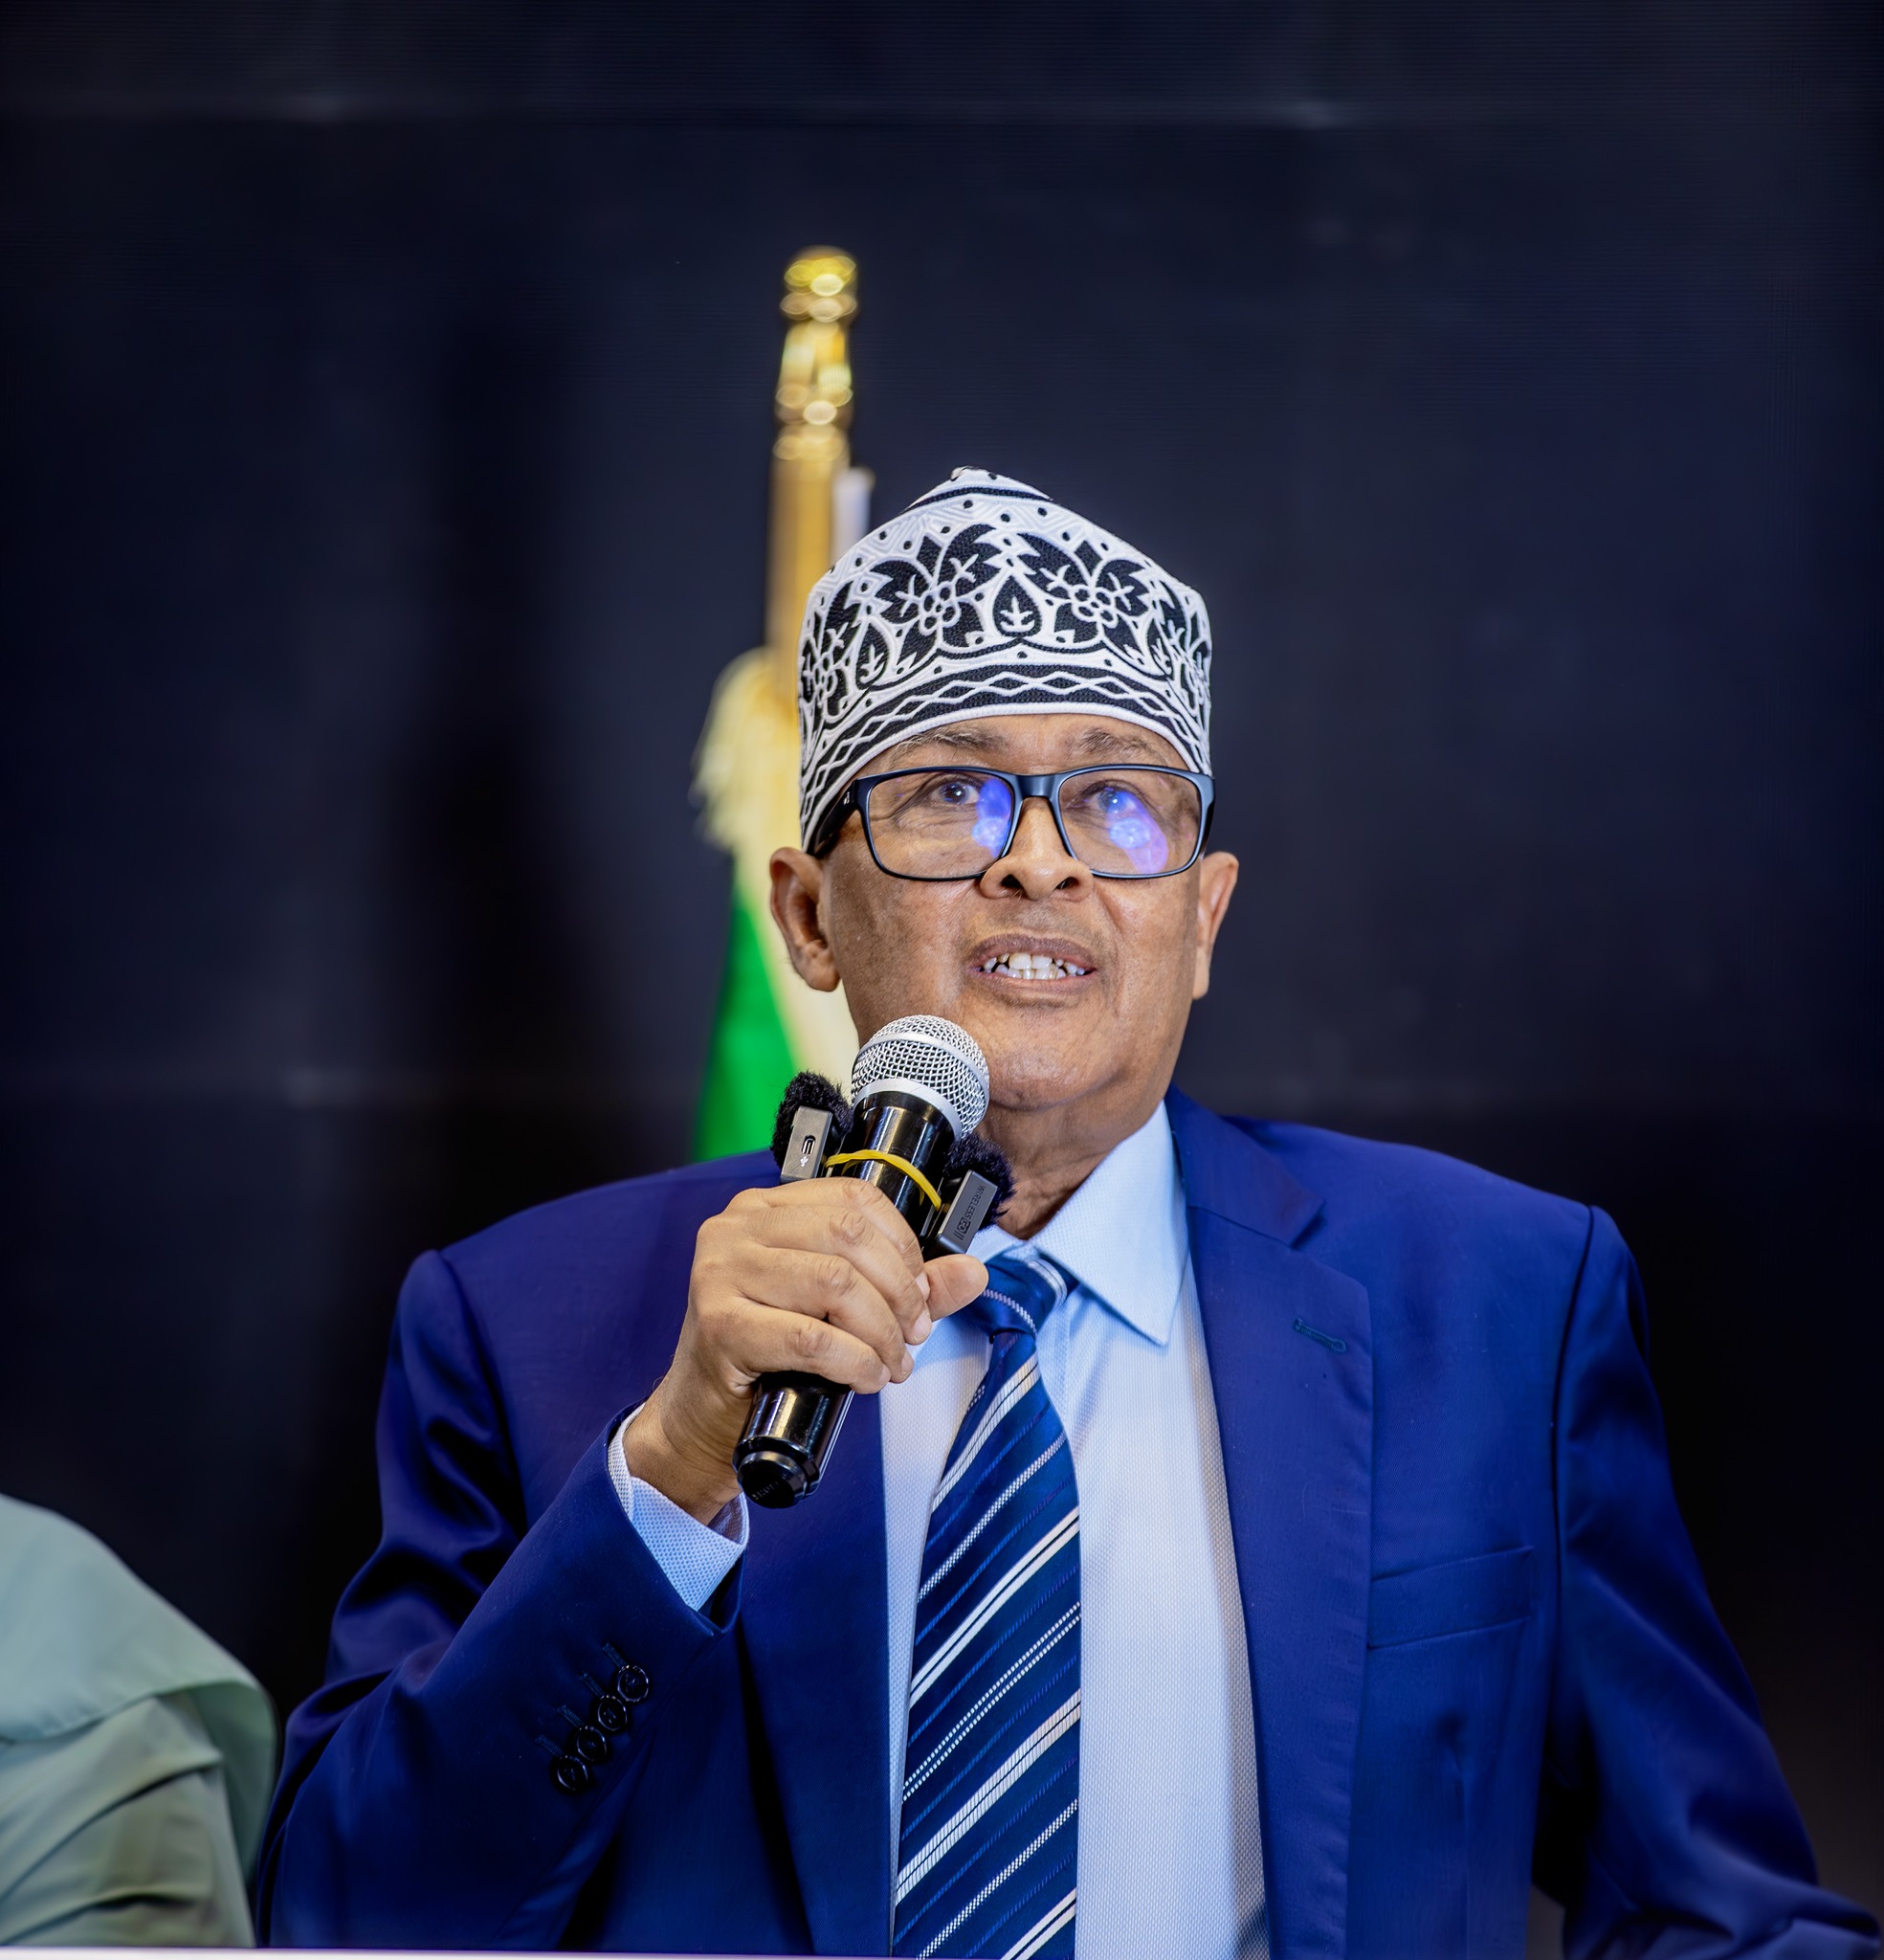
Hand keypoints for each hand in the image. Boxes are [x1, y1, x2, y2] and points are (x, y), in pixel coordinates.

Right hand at [626, 1180, 987, 1521]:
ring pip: (835, 1284)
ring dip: (881, 1332)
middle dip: (899, 1291)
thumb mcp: (838, 1310)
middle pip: (848, 1235)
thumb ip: (903, 1287)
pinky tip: (867, 1378)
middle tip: (913, 1336)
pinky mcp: (719, 1325)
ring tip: (891, 1364)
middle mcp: (736, 1228)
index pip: (854, 1198)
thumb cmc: (768, 1354)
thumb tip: (973, 1271)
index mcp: (764, 1208)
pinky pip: (811, 1336)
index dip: (903, 1245)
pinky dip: (855, 1361)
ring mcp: (721, 1272)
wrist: (701, 1415)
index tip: (921, 1293)